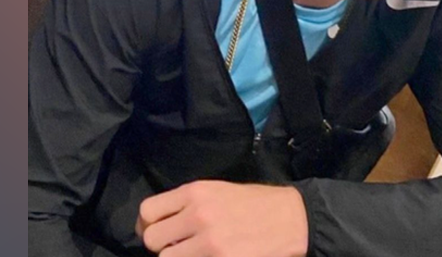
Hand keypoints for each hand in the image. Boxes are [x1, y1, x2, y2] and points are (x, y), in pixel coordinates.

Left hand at [136, 180, 308, 256]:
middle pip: (152, 239)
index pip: (148, 211)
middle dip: (161, 246)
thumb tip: (162, 223)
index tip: (158, 232)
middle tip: (177, 247)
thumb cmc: (257, 204)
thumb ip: (189, 204)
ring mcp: (210, 242)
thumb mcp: (219, 191)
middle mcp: (198, 215)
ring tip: (194, 253)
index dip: (148, 226)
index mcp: (196, 192)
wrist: (293, 219)